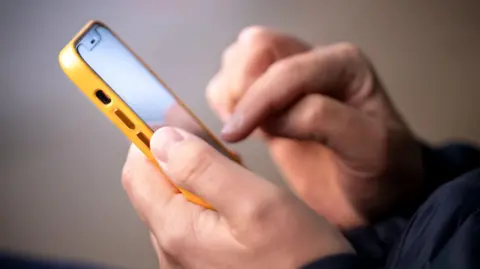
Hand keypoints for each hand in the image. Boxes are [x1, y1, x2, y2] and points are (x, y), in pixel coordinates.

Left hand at [122, 127, 352, 268]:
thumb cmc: (296, 258)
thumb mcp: (254, 202)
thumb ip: (203, 168)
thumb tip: (164, 139)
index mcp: (178, 231)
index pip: (139, 171)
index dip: (148, 136)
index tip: (164, 115)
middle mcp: (174, 249)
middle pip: (155, 184)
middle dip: (177, 154)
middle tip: (209, 141)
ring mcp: (187, 257)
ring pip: (175, 199)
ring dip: (194, 174)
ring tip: (229, 168)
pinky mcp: (204, 260)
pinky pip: (191, 218)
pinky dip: (205, 196)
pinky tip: (232, 194)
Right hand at [206, 26, 422, 227]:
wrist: (376, 197)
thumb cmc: (381, 173)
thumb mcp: (369, 147)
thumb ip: (323, 120)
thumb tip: (273, 117)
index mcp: (343, 65)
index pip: (286, 68)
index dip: (258, 99)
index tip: (236, 134)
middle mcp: (314, 63)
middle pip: (256, 47)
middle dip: (242, 85)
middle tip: (243, 126)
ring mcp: (291, 80)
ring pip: (240, 58)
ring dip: (230, 91)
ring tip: (242, 127)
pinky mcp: (273, 102)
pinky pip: (234, 83)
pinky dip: (225, 100)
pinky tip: (241, 128)